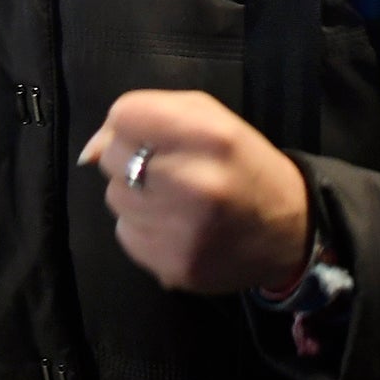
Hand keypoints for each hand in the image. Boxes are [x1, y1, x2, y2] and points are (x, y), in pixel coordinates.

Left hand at [80, 89, 310, 294]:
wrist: (289, 232)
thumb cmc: (243, 164)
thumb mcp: (210, 119)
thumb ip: (148, 113)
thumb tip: (90, 150)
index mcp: (209, 135)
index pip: (124, 115)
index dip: (130, 123)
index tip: (152, 135)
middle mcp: (194, 182)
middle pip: (113, 157)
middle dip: (131, 158)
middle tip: (168, 169)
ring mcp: (182, 230)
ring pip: (115, 197)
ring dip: (136, 194)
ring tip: (176, 199)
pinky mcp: (174, 266)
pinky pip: (126, 234)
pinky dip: (142, 228)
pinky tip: (176, 226)